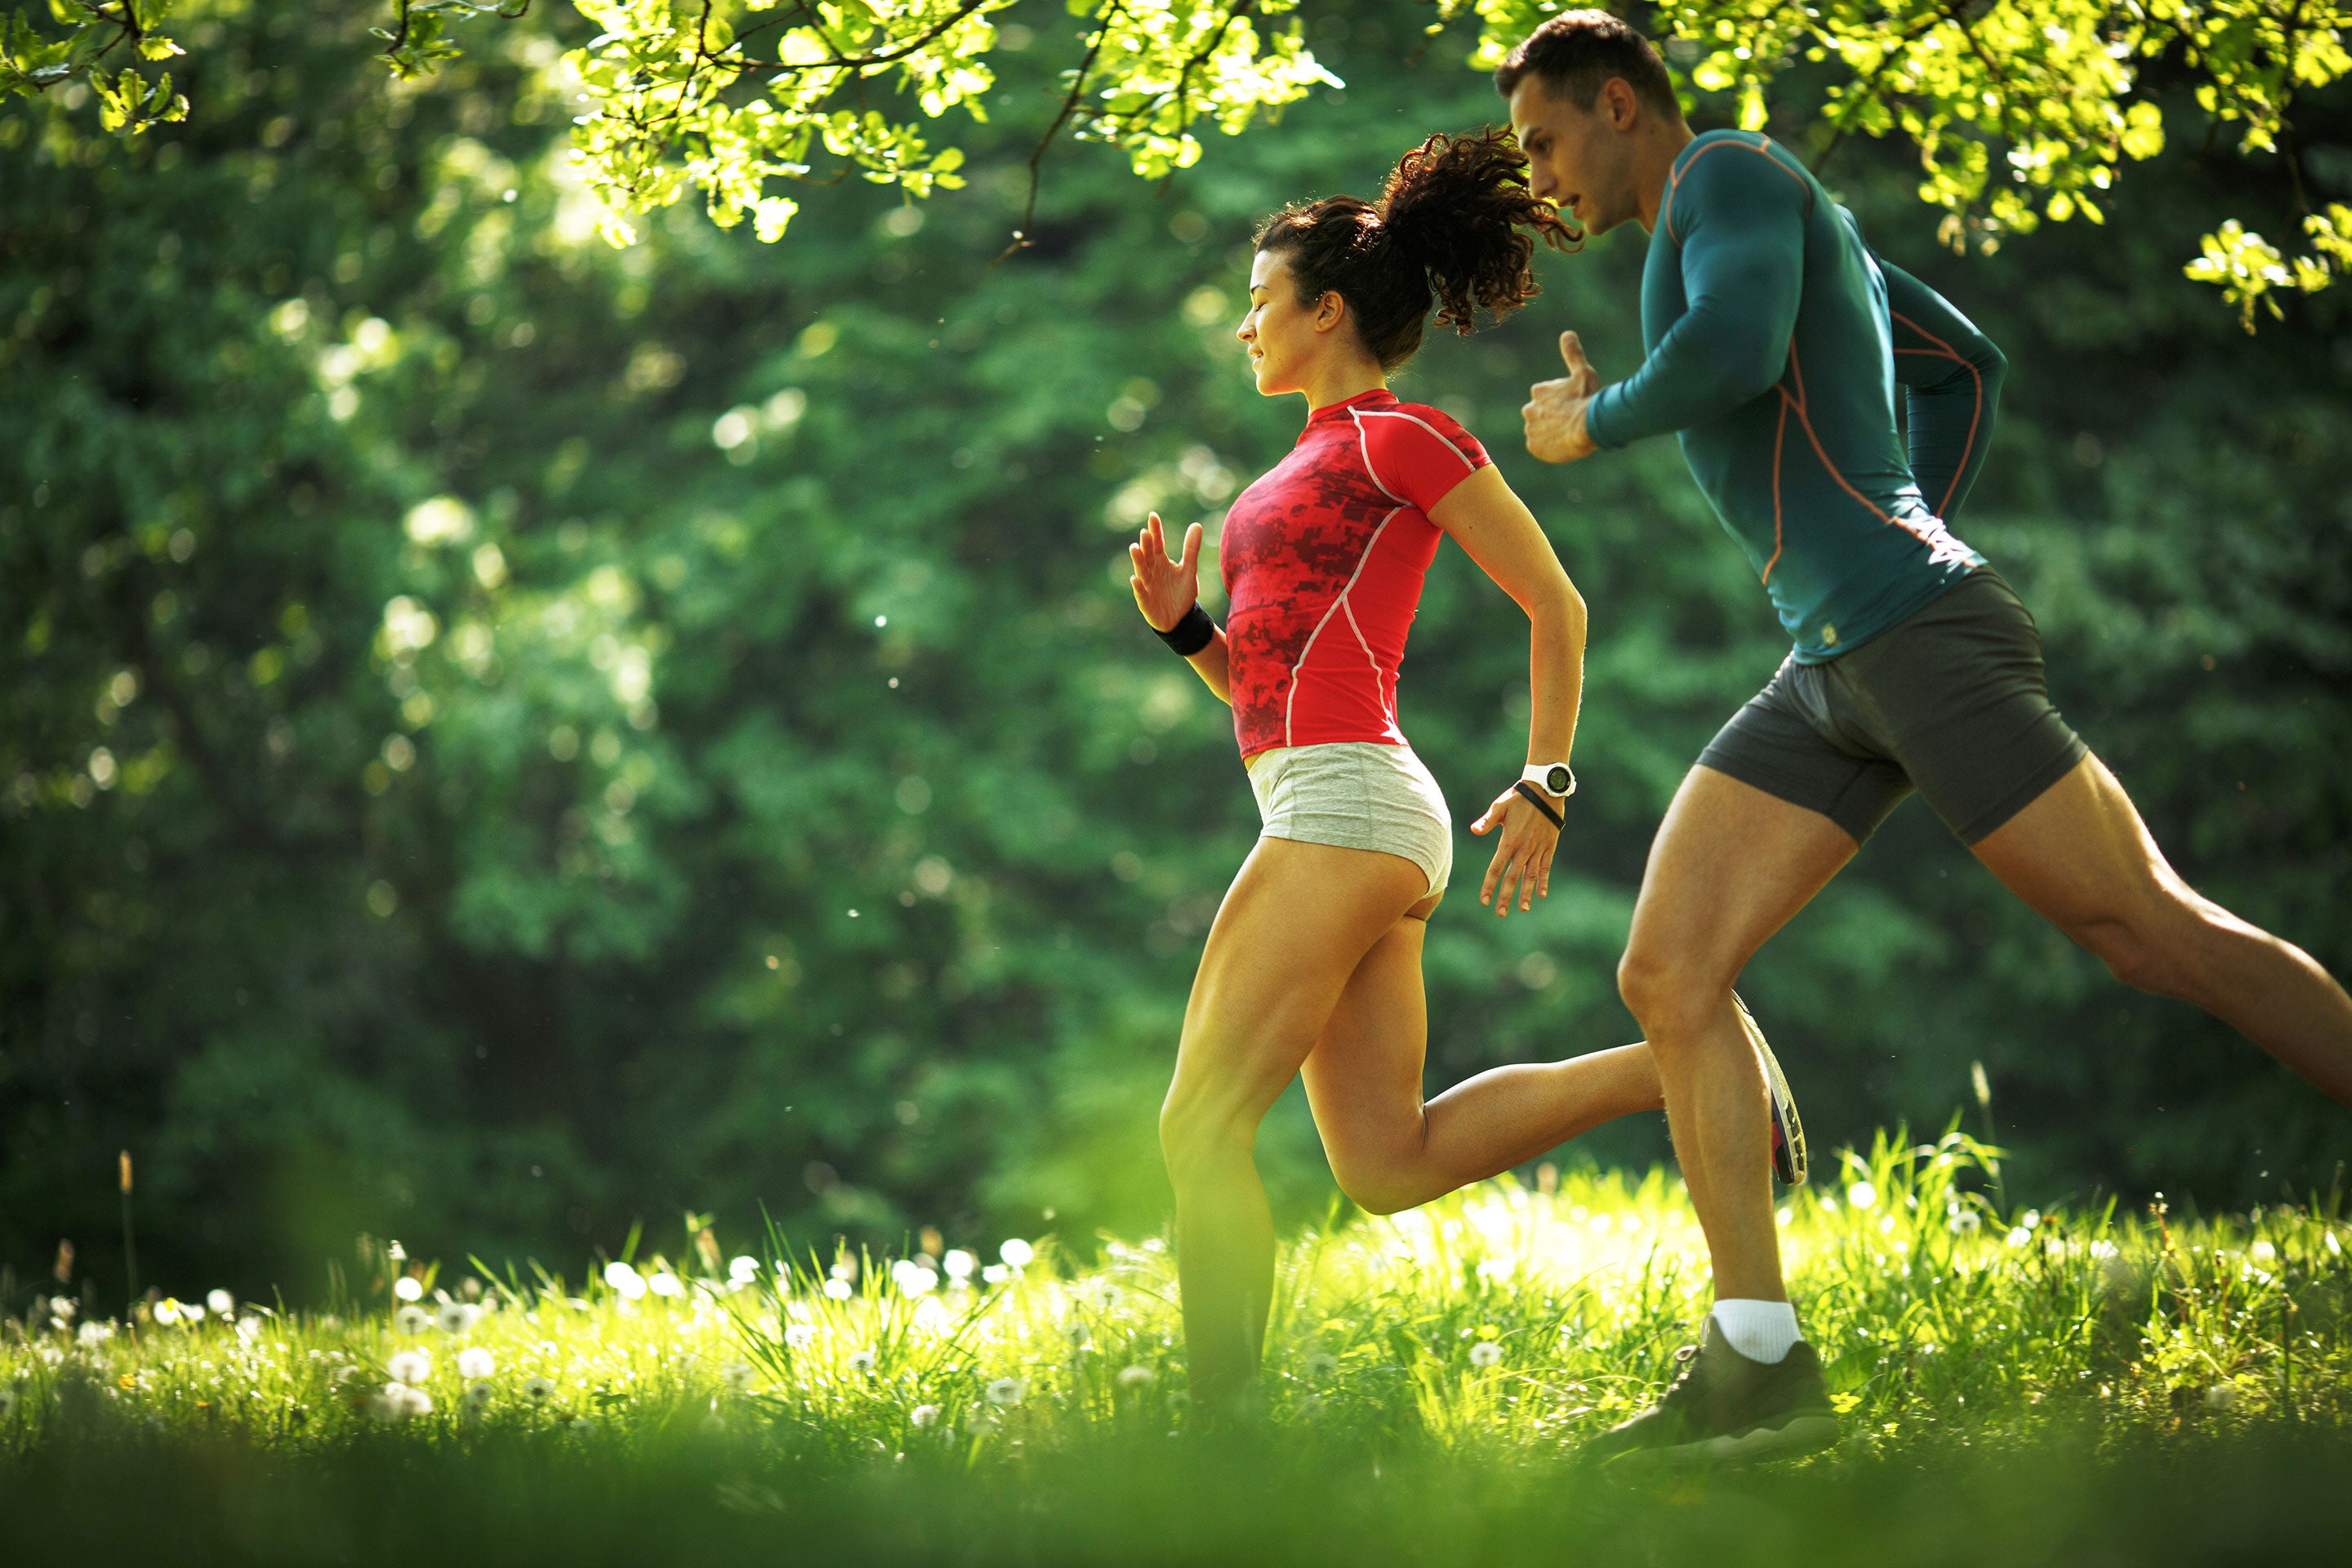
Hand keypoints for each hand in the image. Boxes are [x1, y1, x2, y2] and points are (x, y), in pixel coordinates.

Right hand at [1129, 512, 1202, 633]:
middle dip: (1146, 545)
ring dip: (1138, 561)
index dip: (1155, 530)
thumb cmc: (1181, 592)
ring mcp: (1147, 585)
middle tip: (1145, 532)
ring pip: (1142, 571)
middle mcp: (1152, 571)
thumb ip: (1191, 549)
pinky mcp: (1145, 601)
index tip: (1153, 516)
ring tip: (1134, 548)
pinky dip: (1138, 587)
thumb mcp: (1189, 569)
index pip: (1157, 543)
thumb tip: (1196, 525)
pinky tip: (1135, 579)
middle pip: (1148, 555)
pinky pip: (1141, 593)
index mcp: (1161, 561)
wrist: (1180, 618)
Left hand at [1470, 784, 1561, 918]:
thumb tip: (1474, 830)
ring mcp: (1538, 849)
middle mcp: (1523, 849)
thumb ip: (1488, 821)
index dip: (1490, 885)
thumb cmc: (1519, 797)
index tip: (1485, 901)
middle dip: (1506, 896)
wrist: (1546, 790)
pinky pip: (1546, 867)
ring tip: (1524, 909)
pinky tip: (1542, 894)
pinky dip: (1544, 880)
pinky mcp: (1549, 846)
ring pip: (1531, 876)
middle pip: (1512, 877)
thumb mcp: (1500, 806)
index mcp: (1509, 841)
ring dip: (1527, 893)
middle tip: (1500, 913)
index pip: (1496, 868)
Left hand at [1522, 330, 1600, 464]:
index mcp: (1539, 391)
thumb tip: (1567, 334)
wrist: (1589, 426)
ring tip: (1568, 434)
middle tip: (1571, 421)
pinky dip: (1548, 448)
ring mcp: (1531, 429)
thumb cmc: (1588, 398)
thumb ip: (1573, 354)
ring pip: (1540, 431)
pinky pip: (1539, 447)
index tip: (1573, 405)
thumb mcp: (1583, 372)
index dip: (1561, 402)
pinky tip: (1562, 445)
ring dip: (1550, 433)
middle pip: (1540, 415)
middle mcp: (1529, 409)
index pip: (1546, 397)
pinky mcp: (1534, 447)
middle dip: (1553, 418)